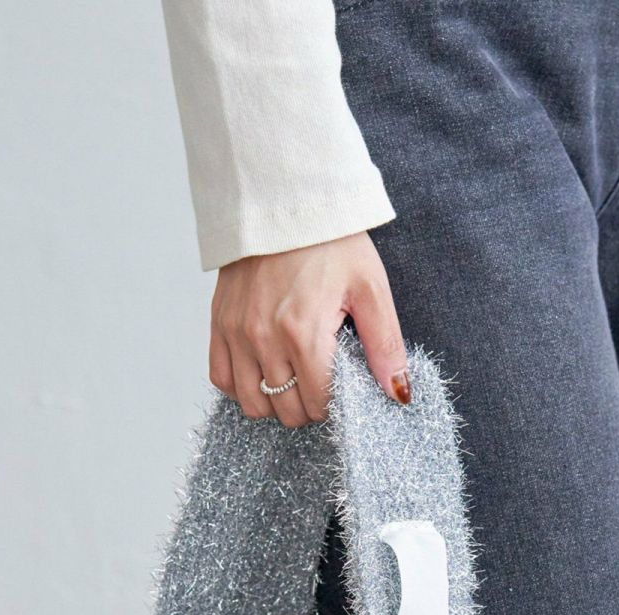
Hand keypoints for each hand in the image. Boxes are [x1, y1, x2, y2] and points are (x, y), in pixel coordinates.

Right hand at [209, 232, 410, 427]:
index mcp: (304, 331)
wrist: (285, 200)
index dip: (335, 406)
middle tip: (321, 384)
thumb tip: (399, 393)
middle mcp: (264, 337)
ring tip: (294, 381)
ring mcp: (237, 332)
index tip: (342, 388)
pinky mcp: (219, 322)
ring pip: (252, 404)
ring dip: (275, 403)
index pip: (318, 403)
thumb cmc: (332, 242)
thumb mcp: (371, 288)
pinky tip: (264, 373)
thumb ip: (385, 345)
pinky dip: (242, 387)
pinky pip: (221, 378)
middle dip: (308, 407)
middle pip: (286, 410)